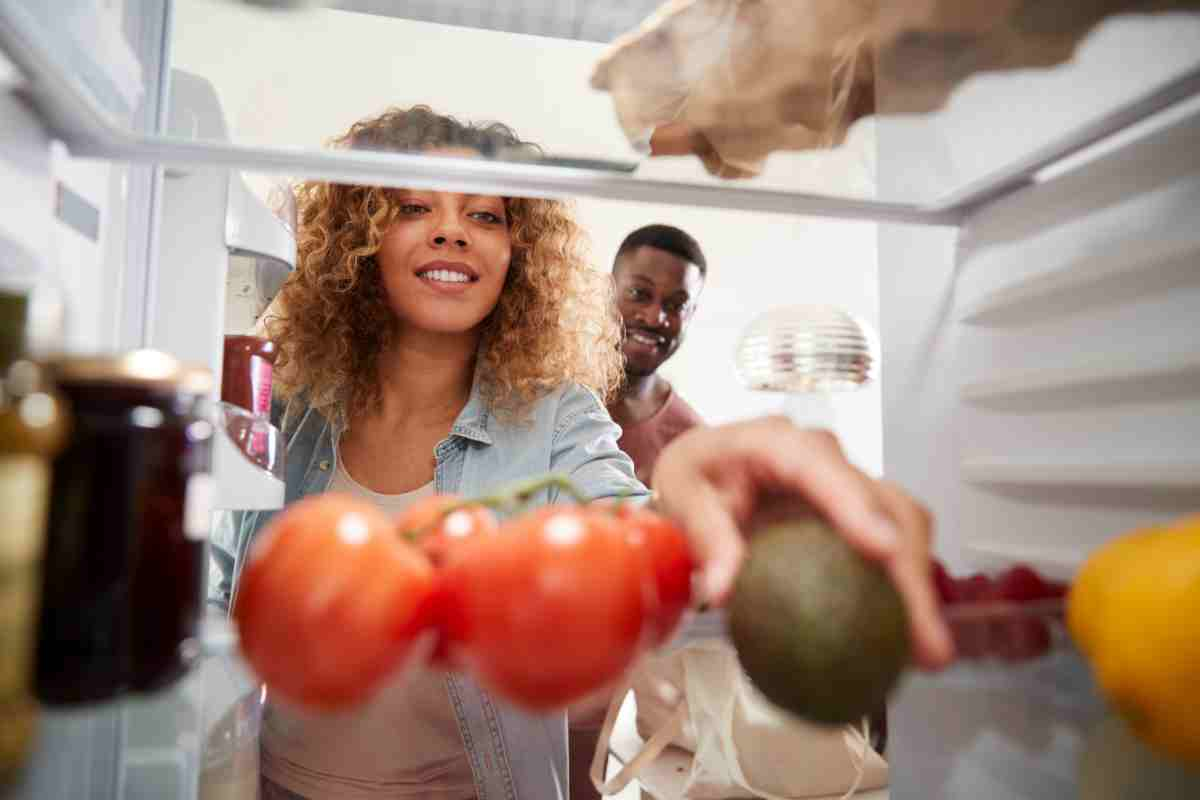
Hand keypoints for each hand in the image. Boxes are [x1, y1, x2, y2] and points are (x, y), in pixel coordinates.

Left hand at [651, 416, 953, 668]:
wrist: (707, 467)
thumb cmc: (697, 475)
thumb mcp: (683, 496)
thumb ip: (704, 536)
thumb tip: (723, 591)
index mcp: (775, 442)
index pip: (821, 467)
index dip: (857, 506)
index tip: (883, 551)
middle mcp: (825, 456)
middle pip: (882, 501)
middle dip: (908, 566)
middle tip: (921, 636)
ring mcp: (849, 482)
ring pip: (902, 522)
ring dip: (919, 584)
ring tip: (928, 651)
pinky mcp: (860, 511)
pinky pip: (894, 544)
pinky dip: (906, 588)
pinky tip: (908, 640)